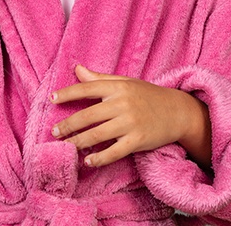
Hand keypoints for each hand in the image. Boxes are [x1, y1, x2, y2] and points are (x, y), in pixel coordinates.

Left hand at [49, 64, 211, 168]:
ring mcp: (131, 122)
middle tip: (55, 132)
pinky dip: (99, 158)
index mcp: (119, 86)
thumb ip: (100, 78)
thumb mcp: (126, 82)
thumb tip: (77, 69)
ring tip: (66, 147)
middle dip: (68, 125)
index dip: (68, 93)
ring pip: (97, 135)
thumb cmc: (149, 95)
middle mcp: (123, 103)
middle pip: (88, 115)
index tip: (52, 99)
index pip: (88, 88)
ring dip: (78, 142)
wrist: (178, 111)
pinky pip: (114, 152)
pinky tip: (88, 161)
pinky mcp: (138, 140)